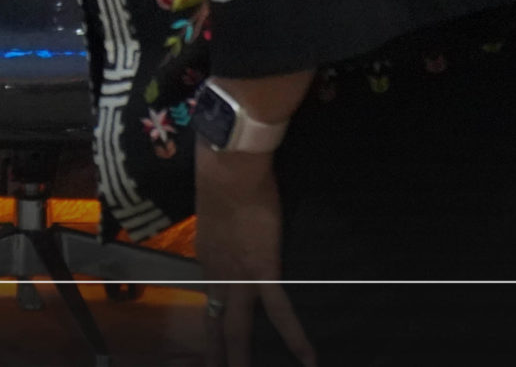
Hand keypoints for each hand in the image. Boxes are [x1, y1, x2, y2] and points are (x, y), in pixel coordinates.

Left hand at [196, 145, 314, 366]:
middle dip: (217, 355)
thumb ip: (226, 231)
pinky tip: (308, 359)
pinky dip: (295, 338)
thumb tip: (238, 234)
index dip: (210, 327)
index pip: (208, 303)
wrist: (228, 167)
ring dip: (241, 357)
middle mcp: (217, 274)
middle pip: (216, 324)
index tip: (211, 350)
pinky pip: (280, 312)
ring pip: (238, 328)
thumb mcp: (217, 212)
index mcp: (207, 260)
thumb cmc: (222, 178)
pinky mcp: (263, 269)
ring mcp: (238, 275)